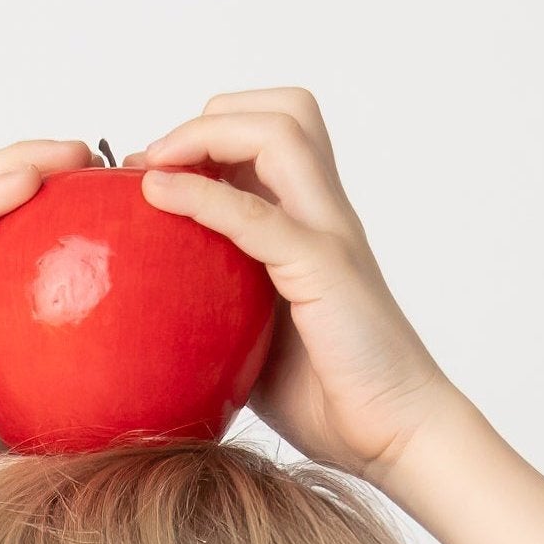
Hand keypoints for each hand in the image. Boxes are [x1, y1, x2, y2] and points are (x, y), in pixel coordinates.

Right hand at [0, 137, 104, 543]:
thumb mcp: (22, 421)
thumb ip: (68, 395)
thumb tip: (149, 396)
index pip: (6, 227)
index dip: (56, 198)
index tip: (117, 195)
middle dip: (43, 159)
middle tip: (105, 156)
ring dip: (18, 160)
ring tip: (73, 151)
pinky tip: (30, 181)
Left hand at [127, 88, 459, 483]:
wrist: (393, 433)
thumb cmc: (330, 397)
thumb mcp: (256, 342)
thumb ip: (221, 309)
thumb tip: (156, 315)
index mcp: (311, 223)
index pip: (270, 137)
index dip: (208, 137)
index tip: (150, 175)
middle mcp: (324, 214)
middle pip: (283, 111)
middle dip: (210, 118)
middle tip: (154, 160)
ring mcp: (328, 234)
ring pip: (279, 132)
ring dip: (207, 133)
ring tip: (155, 165)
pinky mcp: (324, 268)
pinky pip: (258, 215)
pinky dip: (202, 196)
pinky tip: (157, 196)